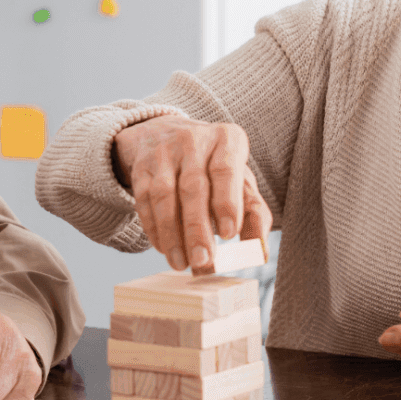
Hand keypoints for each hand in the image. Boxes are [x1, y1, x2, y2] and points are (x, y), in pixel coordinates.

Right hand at [112, 114, 272, 271]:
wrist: (167, 136)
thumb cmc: (214, 167)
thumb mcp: (240, 180)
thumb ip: (254, 212)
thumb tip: (259, 251)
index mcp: (227, 139)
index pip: (226, 170)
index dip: (227, 202)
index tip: (229, 235)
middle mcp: (194, 140)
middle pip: (193, 187)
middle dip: (197, 228)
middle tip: (203, 260)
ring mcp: (164, 152)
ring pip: (164, 195)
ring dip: (172, 234)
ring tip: (181, 263)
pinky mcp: (141, 167)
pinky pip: (144, 200)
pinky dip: (153, 228)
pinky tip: (164, 248)